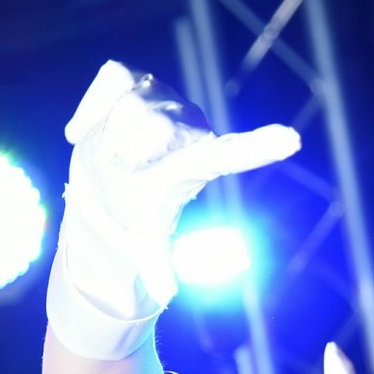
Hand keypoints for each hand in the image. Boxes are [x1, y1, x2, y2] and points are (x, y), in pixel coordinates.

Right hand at [47, 60, 299, 359]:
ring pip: (132, 106)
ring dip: (110, 137)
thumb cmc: (135, 207)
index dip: (262, 146)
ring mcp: (164, 96)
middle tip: (121, 173)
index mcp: (201, 162)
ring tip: (109, 157)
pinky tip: (80, 131)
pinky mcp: (132, 78)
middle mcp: (189, 124)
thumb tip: (165, 294)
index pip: (236, 153)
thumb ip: (156, 263)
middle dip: (128, 154)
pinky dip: (91, 107)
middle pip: (156, 127)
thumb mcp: (146, 238)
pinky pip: (111, 79)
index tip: (293, 140)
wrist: (106, 176)